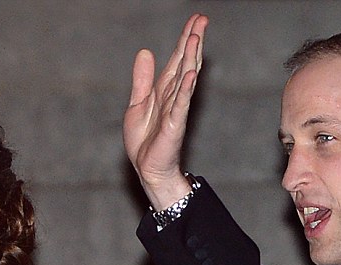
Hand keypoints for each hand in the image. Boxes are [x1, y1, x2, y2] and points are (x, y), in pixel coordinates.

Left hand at [124, 14, 206, 209]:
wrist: (148, 169)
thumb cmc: (145, 142)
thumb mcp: (137, 104)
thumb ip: (142, 80)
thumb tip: (146, 52)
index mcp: (164, 90)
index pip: (177, 59)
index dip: (185, 39)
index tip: (196, 20)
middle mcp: (173, 96)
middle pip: (185, 63)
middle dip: (193, 41)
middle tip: (203, 20)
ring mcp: (176, 109)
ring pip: (185, 79)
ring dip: (192, 58)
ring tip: (197, 38)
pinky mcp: (174, 124)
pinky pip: (181, 104)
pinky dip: (186, 89)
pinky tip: (192, 75)